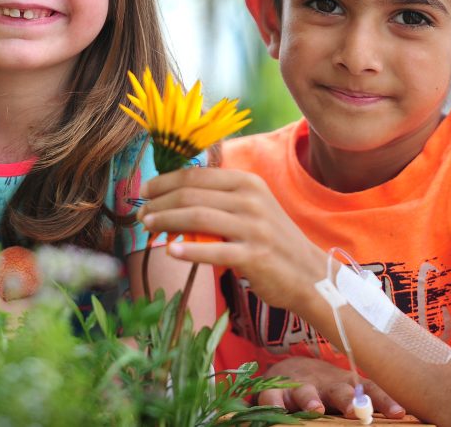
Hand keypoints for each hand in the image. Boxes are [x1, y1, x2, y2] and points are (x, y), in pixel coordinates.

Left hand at [138, 167, 324, 311]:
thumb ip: (220, 200)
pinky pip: (213, 251)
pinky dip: (188, 250)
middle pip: (191, 194)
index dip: (164, 181)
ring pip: (197, 217)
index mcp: (247, 183)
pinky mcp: (254, 256)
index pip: (195, 175)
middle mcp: (251, 200)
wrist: (309, 273)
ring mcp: (254, 227)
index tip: (145, 191)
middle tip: (141, 214)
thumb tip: (173, 198)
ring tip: (148, 227)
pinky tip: (171, 251)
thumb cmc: (272, 241)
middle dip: (159, 203)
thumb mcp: (252, 209)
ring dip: (166, 221)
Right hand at [258, 357, 405, 419]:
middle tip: (355, 410)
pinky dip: (273, 403)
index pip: (371, 391)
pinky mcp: (273, 391)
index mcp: (347, 386)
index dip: (385, 401)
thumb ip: (367, 401)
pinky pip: (271, 397)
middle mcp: (325, 384)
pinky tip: (275, 410)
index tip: (399, 414)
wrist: (289, 370)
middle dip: (348, 400)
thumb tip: (403, 413)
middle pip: (339, 391)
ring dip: (310, 399)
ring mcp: (298, 386)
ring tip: (315, 408)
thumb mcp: (347, 393)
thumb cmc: (326, 389)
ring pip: (304, 392)